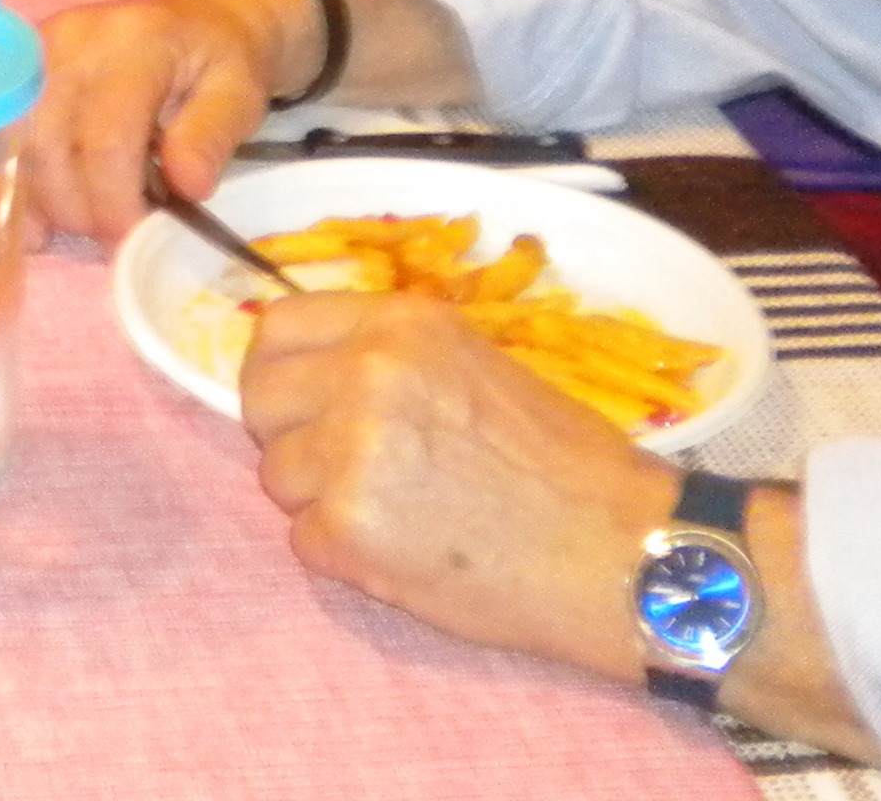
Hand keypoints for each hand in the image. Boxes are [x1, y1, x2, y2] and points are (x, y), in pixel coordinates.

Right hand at [21, 0, 296, 241]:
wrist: (197, 15)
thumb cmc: (220, 60)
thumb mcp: (239, 94)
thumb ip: (212, 137)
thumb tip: (186, 188)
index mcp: (136, 43)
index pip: (107, 138)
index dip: (114, 201)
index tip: (132, 239)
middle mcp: (75, 40)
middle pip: (51, 145)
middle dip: (79, 208)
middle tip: (114, 236)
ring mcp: (41, 50)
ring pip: (22, 146)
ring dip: (51, 200)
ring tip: (91, 219)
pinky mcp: (23, 66)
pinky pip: (9, 137)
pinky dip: (25, 185)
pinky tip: (44, 219)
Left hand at [244, 287, 674, 682]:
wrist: (620, 552)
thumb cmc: (563, 463)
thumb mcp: (474, 364)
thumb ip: (390, 357)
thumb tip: (317, 366)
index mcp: (399, 324)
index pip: (278, 325)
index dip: (283, 367)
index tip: (300, 397)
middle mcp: (366, 374)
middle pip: (260, 397)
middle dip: (290, 434)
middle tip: (344, 466)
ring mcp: (350, 452)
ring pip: (277, 475)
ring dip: (320, 500)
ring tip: (399, 513)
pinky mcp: (347, 530)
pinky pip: (303, 540)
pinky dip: (343, 556)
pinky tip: (406, 554)